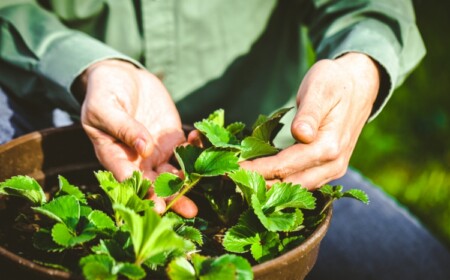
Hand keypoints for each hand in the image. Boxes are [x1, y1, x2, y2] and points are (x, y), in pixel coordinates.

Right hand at [77, 59, 197, 216]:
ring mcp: (157, 151)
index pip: (128, 179)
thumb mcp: (105, 108)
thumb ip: (122, 127)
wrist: (120, 76)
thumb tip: (143, 148)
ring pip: (174, 171)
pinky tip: (204, 145)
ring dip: (189, 180)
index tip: (157, 205)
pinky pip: (187, 150)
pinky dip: (197, 150)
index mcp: (114, 156)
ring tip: (204, 186)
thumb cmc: (104, 93)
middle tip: (188, 210)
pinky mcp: (172, 139)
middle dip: (172, 196)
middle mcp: (137, 160)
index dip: (143, 193)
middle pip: (155, 183)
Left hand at [240, 52, 379, 188]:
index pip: (286, 165)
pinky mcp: (328, 169)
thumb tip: (301, 134)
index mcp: (329, 146)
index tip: (232, 169)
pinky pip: (303, 182)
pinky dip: (283, 184)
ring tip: (241, 183)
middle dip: (259, 184)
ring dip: (270, 189)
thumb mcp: (320, 88)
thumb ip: (310, 112)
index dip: (258, 169)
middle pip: (290, 183)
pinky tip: (263, 180)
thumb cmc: (334, 82)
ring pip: (297, 188)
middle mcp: (333, 164)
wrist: (359, 87)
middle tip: (230, 180)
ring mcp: (333, 170)